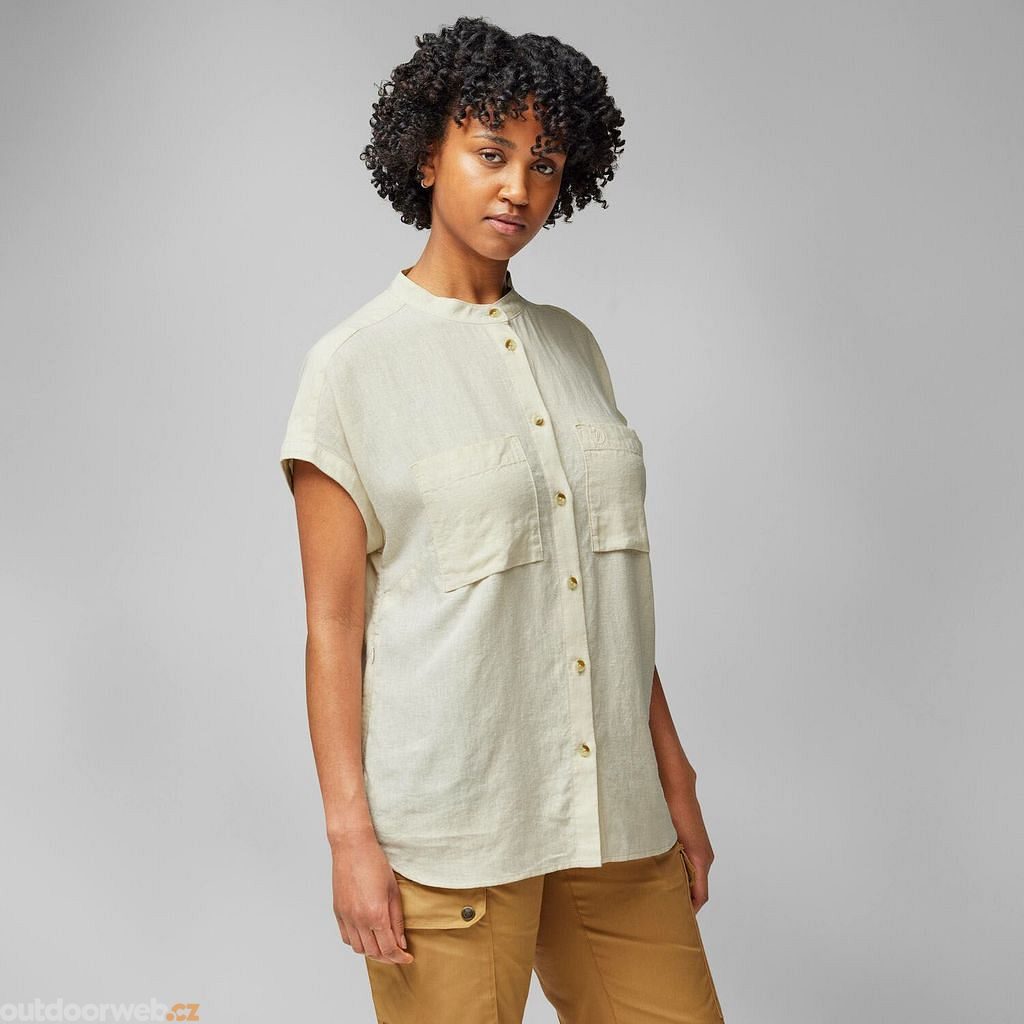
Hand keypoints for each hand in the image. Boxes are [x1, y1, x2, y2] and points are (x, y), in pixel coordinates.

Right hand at [329, 828, 414, 964]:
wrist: (352, 847)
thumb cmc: (375, 863)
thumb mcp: (394, 890)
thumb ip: (397, 919)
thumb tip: (401, 941)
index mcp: (376, 914)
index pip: (389, 948)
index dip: (400, 957)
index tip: (407, 958)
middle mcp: (359, 920)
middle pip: (374, 952)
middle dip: (388, 957)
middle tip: (398, 954)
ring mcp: (346, 917)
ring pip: (359, 948)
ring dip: (372, 952)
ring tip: (383, 946)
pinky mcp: (338, 912)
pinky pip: (346, 938)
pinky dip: (357, 943)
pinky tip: (366, 936)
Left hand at [666, 784, 715, 912]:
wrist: (676, 783)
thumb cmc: (674, 809)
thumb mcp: (670, 840)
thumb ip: (671, 863)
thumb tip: (663, 884)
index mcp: (701, 859)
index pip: (700, 896)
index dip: (690, 911)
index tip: (677, 923)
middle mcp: (704, 856)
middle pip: (696, 887)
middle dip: (681, 900)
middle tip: (661, 910)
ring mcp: (698, 847)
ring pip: (690, 873)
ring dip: (678, 884)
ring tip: (656, 893)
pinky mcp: (691, 839)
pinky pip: (686, 861)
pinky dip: (676, 870)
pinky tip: (657, 870)